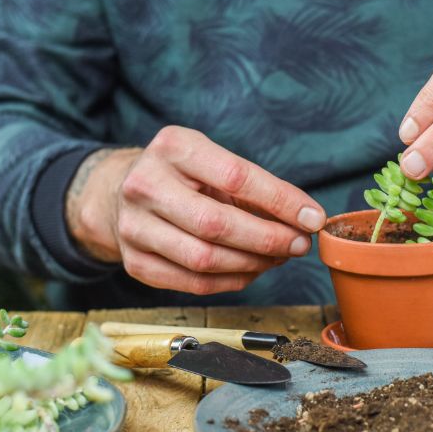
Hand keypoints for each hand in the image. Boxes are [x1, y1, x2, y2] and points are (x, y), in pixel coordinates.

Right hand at [65, 127, 326, 294]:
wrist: (119, 192)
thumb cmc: (182, 176)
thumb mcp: (213, 162)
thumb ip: (256, 188)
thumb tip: (305, 220)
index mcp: (173, 148)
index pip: (236, 177)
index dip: (281, 201)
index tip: (313, 217)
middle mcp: (145, 185)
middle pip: (217, 225)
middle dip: (269, 239)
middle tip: (300, 245)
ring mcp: (134, 227)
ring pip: (205, 260)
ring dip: (254, 264)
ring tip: (279, 257)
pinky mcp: (135, 262)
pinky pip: (194, 284)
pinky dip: (232, 281)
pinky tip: (252, 270)